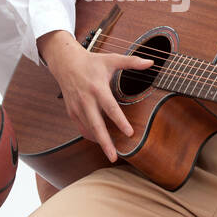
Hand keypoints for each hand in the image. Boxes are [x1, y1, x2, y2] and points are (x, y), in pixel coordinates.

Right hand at [38, 30, 151, 162]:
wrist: (66, 63)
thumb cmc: (91, 62)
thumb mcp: (111, 59)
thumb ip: (132, 62)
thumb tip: (151, 62)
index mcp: (98, 88)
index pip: (110, 108)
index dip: (120, 122)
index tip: (130, 133)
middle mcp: (86, 100)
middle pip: (96, 126)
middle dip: (105, 143)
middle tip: (114, 157)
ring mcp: (77, 108)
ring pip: (88, 130)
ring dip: (99, 142)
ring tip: (110, 153)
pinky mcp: (72, 112)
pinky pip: (81, 128)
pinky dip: (90, 136)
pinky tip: (99, 141)